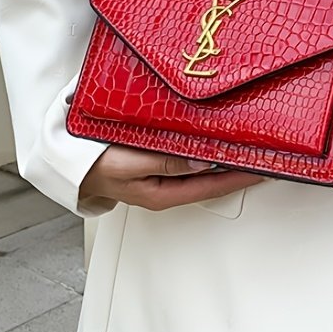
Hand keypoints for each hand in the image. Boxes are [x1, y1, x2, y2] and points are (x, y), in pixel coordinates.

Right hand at [78, 144, 265, 210]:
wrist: (68, 161)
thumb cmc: (96, 165)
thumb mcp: (131, 164)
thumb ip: (166, 161)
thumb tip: (202, 160)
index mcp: (164, 193)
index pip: (213, 186)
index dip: (240, 177)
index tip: (264, 169)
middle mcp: (167, 185)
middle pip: (212, 178)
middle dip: (238, 168)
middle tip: (264, 155)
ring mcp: (162, 173)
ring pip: (202, 167)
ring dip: (224, 157)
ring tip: (247, 146)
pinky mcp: (156, 159)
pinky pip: (188, 154)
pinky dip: (205, 147)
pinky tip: (214, 138)